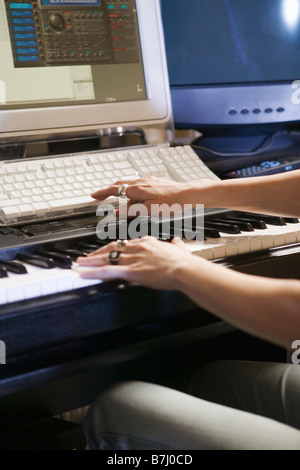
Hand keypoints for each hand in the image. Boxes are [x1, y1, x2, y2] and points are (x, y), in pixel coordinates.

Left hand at [76, 236, 193, 290]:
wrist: (184, 268)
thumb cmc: (183, 262)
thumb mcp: (179, 249)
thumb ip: (176, 245)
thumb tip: (177, 242)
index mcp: (147, 242)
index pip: (126, 243)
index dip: (115, 247)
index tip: (109, 250)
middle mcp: (137, 248)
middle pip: (112, 248)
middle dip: (98, 253)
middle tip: (87, 256)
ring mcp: (132, 259)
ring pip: (106, 258)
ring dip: (91, 261)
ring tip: (79, 263)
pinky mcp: (130, 271)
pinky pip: (107, 272)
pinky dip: (93, 273)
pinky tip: (84, 274)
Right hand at [91, 176, 207, 216]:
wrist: (188, 195)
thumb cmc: (171, 203)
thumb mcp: (148, 211)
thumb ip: (131, 211)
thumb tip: (118, 212)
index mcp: (137, 189)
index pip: (114, 190)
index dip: (102, 193)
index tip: (94, 195)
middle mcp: (142, 182)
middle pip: (120, 185)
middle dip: (109, 191)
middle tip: (102, 197)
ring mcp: (149, 181)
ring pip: (130, 185)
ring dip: (122, 192)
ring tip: (121, 202)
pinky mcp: (156, 182)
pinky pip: (139, 185)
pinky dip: (132, 191)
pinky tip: (138, 198)